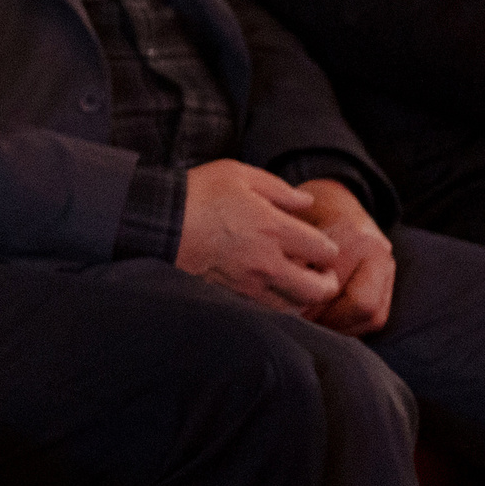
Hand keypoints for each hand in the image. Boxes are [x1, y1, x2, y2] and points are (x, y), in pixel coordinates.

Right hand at [176, 160, 342, 314]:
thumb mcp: (239, 175)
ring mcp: (247, 283)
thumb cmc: (196, 194)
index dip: (328, 250)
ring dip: (302, 297)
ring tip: (297, 284)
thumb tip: (305, 201)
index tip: (319, 245)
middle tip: (321, 274)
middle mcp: (266, 262)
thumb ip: (279, 189)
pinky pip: (265, 311)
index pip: (325, 252)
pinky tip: (270, 290)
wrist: (156, 221)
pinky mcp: (229, 296)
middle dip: (326, 283)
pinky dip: (276, 304)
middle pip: (317, 290)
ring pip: (293, 307)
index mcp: (274, 229)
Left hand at [295, 179, 394, 336]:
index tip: (285, 306)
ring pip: (372, 316)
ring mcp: (388, 265)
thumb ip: (290, 255)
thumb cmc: (304, 213)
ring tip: (312, 322)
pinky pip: (377, 317)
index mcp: (352, 236)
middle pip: (360, 306)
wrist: (334, 198)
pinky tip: (328, 321)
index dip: (308, 304)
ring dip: (340, 327)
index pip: (337, 288)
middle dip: (327, 319)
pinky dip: (352, 326)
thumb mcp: (291, 224)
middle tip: (298, 319)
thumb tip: (281, 289)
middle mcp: (377, 251)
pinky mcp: (390, 279)